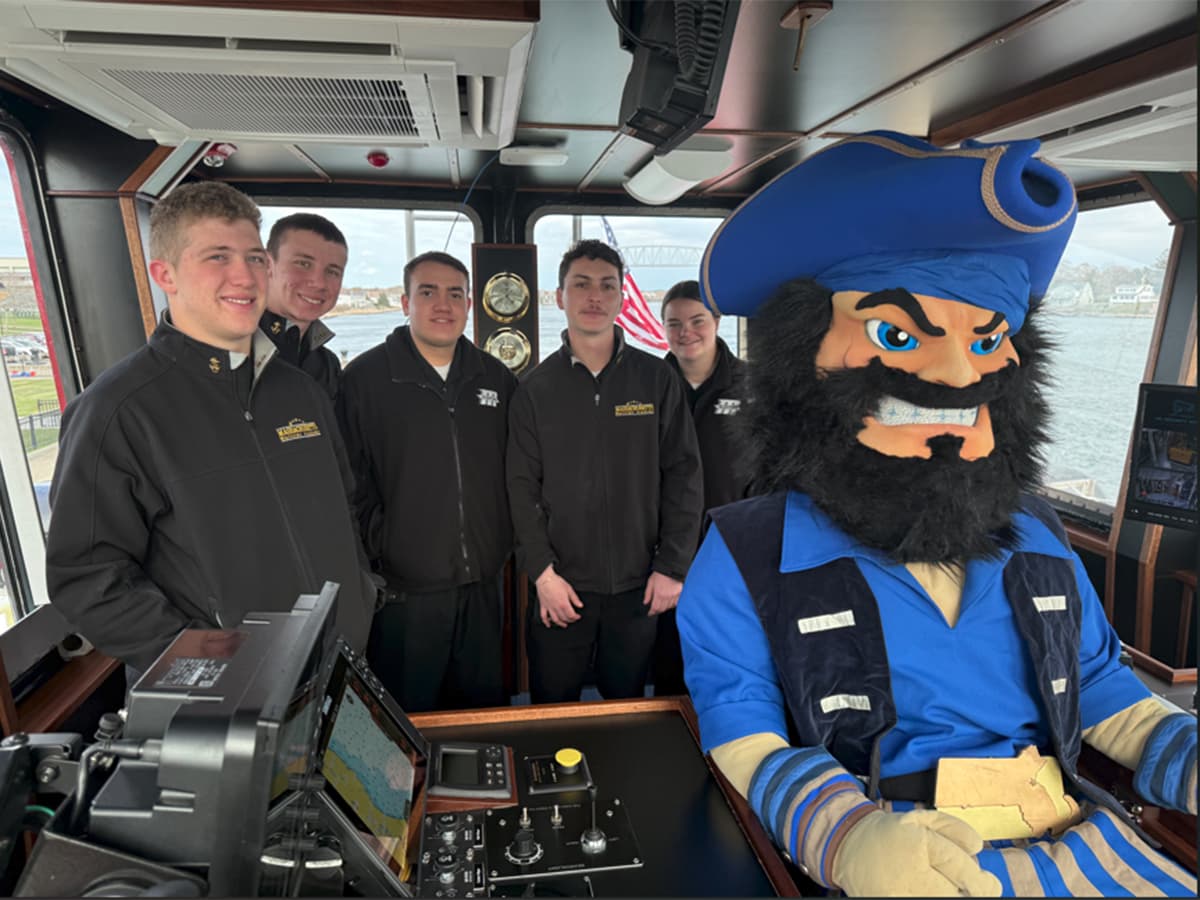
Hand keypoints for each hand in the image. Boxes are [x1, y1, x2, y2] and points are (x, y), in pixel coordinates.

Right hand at [535, 565, 582, 627]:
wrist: (545, 579)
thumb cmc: (556, 582)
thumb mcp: (569, 589)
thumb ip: (575, 598)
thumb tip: (580, 605)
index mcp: (563, 603)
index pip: (571, 615)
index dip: (576, 617)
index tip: (578, 616)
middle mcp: (556, 607)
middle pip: (564, 618)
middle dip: (570, 620)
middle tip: (573, 619)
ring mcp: (549, 607)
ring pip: (555, 620)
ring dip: (560, 624)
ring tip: (564, 624)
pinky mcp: (543, 606)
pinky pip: (543, 617)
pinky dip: (546, 622)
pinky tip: (549, 625)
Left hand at [643, 571, 682, 615]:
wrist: (671, 567)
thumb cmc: (660, 573)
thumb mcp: (650, 582)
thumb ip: (647, 593)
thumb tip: (645, 602)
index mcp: (659, 594)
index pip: (655, 608)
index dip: (652, 612)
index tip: (650, 613)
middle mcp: (667, 596)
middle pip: (662, 609)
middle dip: (657, 610)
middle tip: (655, 610)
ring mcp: (675, 596)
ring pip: (669, 607)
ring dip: (665, 607)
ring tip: (662, 605)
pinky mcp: (680, 594)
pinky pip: (676, 603)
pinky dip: (672, 604)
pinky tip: (670, 602)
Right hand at [832, 809, 1000, 896]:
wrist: (850, 844)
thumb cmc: (892, 833)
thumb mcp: (922, 818)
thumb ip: (954, 828)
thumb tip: (978, 847)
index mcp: (918, 843)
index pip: (962, 869)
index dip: (982, 882)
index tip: (989, 884)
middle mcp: (908, 869)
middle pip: (952, 894)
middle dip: (969, 893)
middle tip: (973, 889)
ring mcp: (897, 892)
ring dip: (950, 896)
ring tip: (948, 889)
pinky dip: (931, 899)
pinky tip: (930, 891)